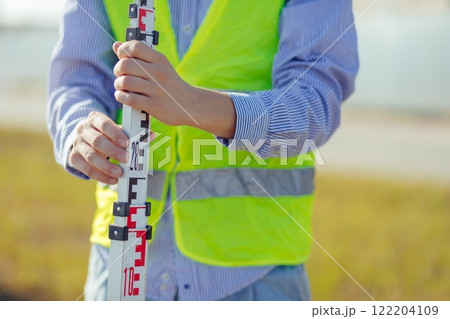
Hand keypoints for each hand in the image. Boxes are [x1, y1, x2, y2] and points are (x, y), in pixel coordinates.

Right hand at [69, 111, 127, 183]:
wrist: (83, 138)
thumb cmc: (106, 133)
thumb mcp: (117, 130)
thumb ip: (133, 133)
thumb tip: (152, 135)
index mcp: (95, 118)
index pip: (104, 124)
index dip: (116, 134)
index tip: (128, 143)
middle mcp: (83, 130)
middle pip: (97, 141)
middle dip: (113, 151)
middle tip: (127, 159)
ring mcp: (77, 144)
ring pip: (91, 156)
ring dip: (106, 166)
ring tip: (119, 173)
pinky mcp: (74, 158)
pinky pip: (86, 169)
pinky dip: (100, 176)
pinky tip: (112, 180)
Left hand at [112, 41, 236, 138]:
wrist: (191, 104)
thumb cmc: (171, 84)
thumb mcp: (160, 66)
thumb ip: (139, 56)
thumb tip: (116, 46)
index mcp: (160, 60)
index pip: (134, 47)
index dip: (123, 51)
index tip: (122, 58)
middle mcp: (158, 73)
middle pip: (125, 64)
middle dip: (117, 70)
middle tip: (120, 75)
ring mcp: (157, 90)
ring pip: (125, 82)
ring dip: (118, 85)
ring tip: (122, 87)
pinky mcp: (154, 105)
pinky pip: (130, 99)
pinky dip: (122, 97)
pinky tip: (124, 96)